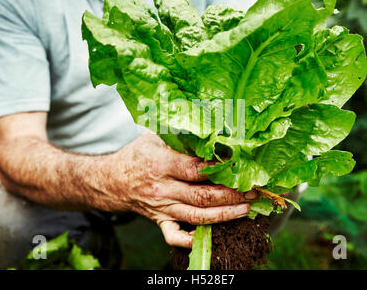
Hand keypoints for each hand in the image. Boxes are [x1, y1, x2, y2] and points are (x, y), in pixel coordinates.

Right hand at [108, 133, 257, 247]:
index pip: (196, 169)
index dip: (221, 170)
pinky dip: (193, 240)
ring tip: (247, 209)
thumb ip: (181, 133)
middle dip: (232, 194)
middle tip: (253, 190)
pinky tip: (214, 236)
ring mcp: (161, 208)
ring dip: (224, 215)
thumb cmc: (138, 154)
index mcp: (161, 165)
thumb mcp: (155, 136)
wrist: (113, 180)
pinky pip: (175, 236)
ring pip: (197, 216)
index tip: (241, 167)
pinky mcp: (160, 221)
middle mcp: (162, 189)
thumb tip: (211, 128)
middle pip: (202, 196)